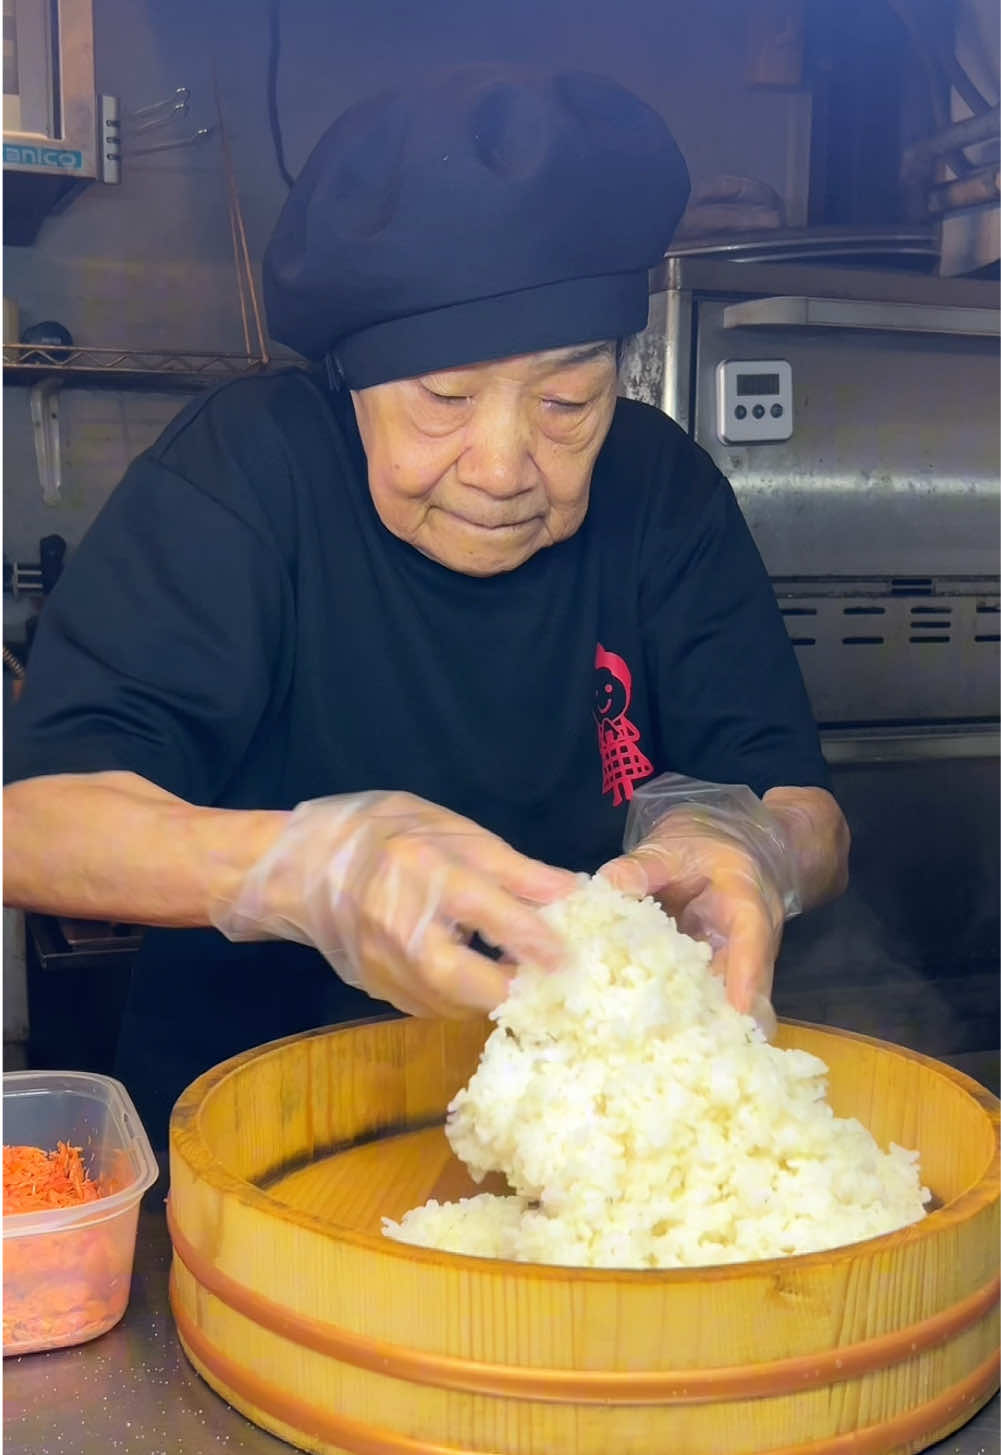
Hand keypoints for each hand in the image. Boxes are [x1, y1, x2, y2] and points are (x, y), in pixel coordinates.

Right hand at [210, 791, 575, 1016]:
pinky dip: (463, 997)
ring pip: (454, 1004)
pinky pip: (433, 1005)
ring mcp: (384, 968)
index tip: (576, 958)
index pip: (495, 917)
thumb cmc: (386, 832)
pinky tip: (478, 975)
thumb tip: (571, 894)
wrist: (303, 864)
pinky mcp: (378, 991)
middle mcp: (401, 929)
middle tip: (549, 980)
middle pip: (470, 983)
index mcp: (426, 875)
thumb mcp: (454, 831)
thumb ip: (514, 869)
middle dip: (516, 989)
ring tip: (519, 975)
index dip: (541, 941)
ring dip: (493, 997)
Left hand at [598, 779, 800, 1031]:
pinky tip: (646, 1037)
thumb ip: (641, 866)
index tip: (739, 1013)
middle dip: (727, 1022)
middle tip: (692, 1052)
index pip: (753, 940)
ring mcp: (734, 964)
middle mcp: (748, 943)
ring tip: (667, 1054)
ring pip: (729, 1003)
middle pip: (749, 990)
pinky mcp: (713, 976)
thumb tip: (604, 887)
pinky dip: (683, 1017)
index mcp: (747, 903)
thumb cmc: (704, 842)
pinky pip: (704, 1000)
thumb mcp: (672, 846)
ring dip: (705, 1028)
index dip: (746, 977)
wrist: (725, 845)